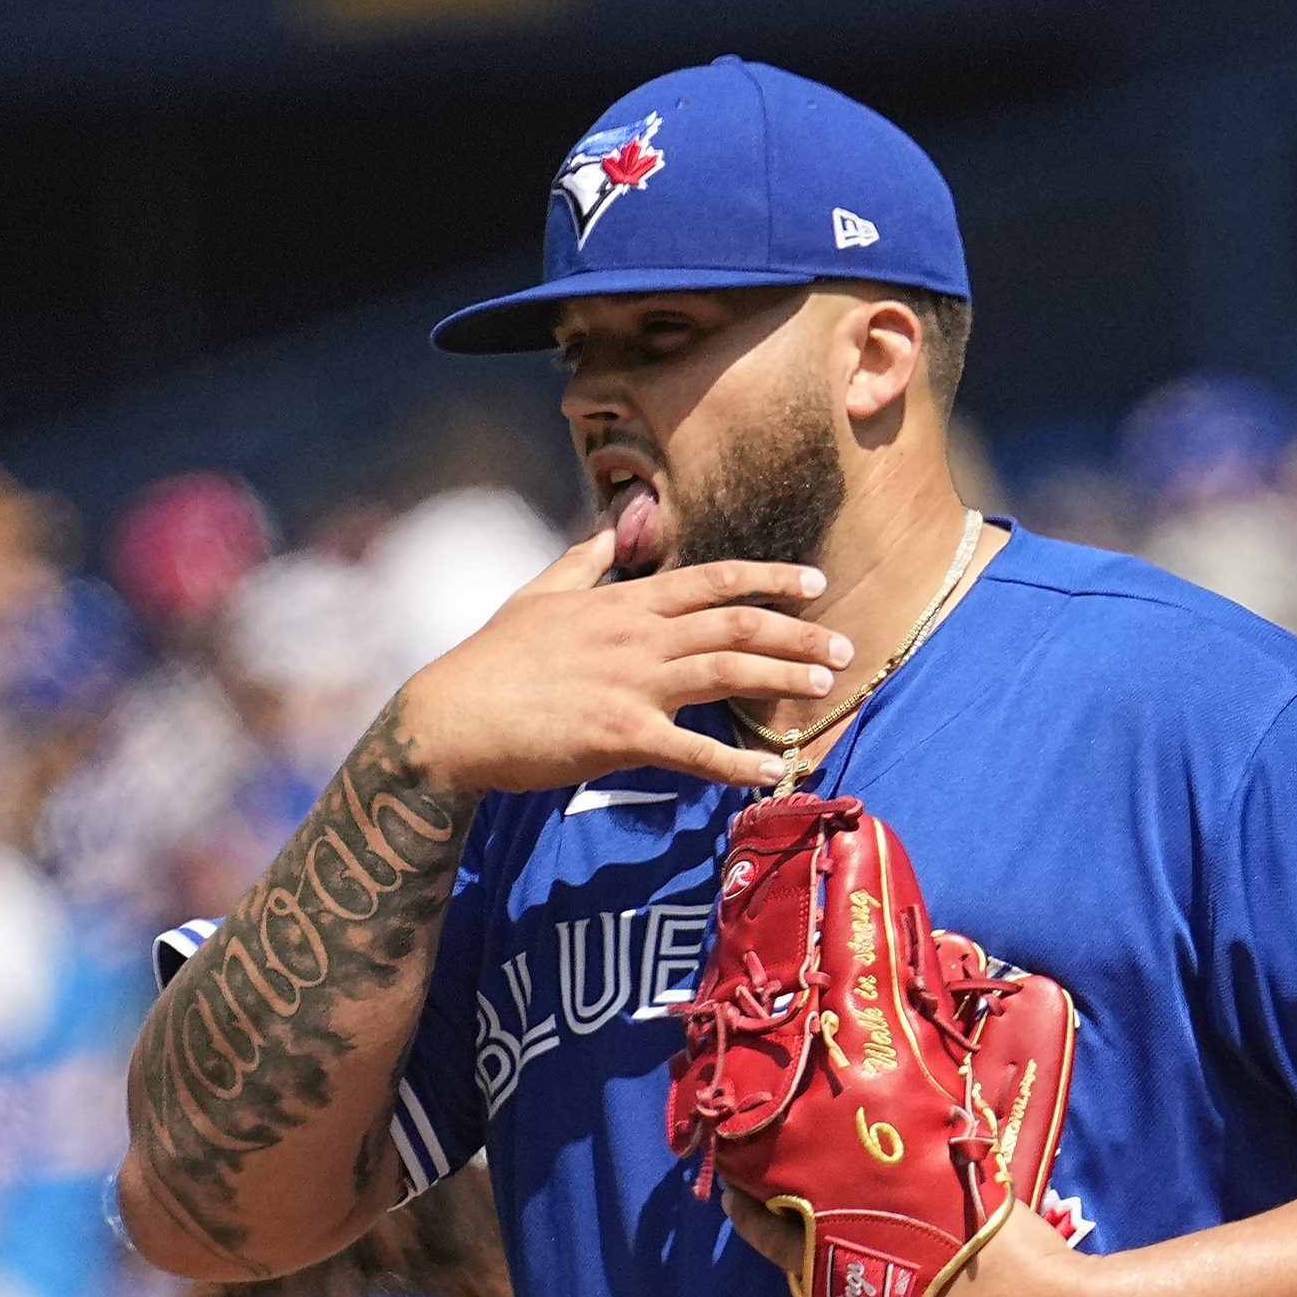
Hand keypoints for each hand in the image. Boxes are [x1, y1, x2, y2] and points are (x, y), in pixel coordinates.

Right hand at [398, 532, 855, 794]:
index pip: (711, 580)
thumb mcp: (539, 594)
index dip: (768, 578)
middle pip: (736, 624)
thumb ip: (586, 560)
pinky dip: (737, 763)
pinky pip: (694, 750)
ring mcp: (630, 684)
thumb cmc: (493, 661)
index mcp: (622, 601)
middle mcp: (636, 636)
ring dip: (784, 678)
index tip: (813, 582)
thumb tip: (615, 525)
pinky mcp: (620, 737)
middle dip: (798, 633)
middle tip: (844, 646)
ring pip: (727, 673)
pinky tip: (773, 771)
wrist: (452, 719)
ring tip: (827, 687)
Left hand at [720, 1188, 1118, 1296]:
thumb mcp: (957, 1200)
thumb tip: (893, 1146)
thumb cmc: (1015, 1257)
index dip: (754, 1218)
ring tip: (867, 1255)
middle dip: (807, 1252)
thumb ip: (912, 1182)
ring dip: (854, 1288)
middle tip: (800, 1215)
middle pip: (814, 1286)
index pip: (783, 1244)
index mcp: (858, 1279)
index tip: (732, 1195)